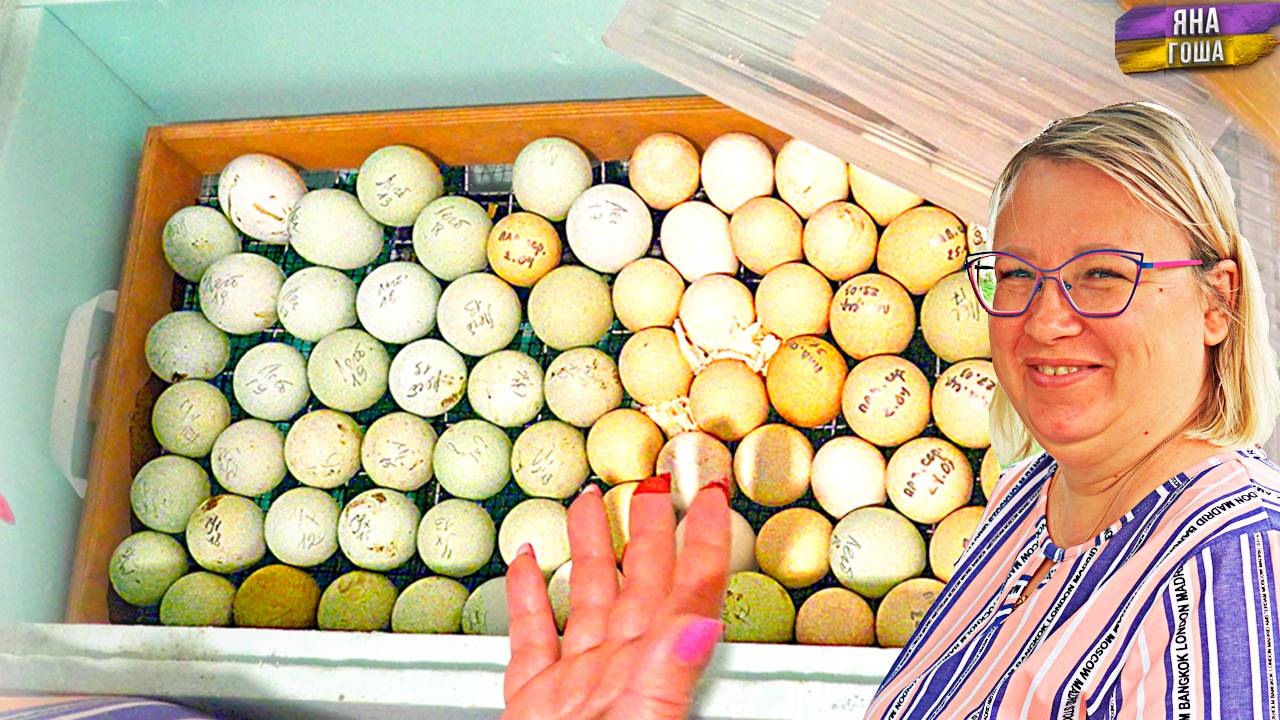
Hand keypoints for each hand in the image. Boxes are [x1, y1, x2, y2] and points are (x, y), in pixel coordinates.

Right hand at [502, 473, 731, 719]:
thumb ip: (668, 672)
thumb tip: (701, 627)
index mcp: (651, 669)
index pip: (689, 590)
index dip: (705, 538)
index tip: (714, 495)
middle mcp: (620, 669)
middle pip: (641, 581)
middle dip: (648, 527)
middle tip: (652, 484)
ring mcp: (577, 682)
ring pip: (588, 597)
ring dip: (588, 547)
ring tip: (587, 504)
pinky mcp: (534, 698)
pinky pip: (533, 634)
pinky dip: (527, 594)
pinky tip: (526, 563)